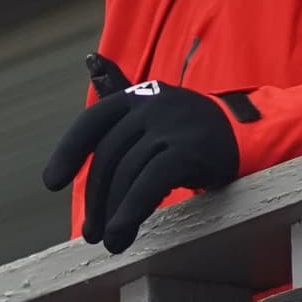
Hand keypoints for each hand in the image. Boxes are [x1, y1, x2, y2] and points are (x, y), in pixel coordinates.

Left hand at [42, 55, 244, 251]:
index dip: (68, 153)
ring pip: (126, 174)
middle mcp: (151, 105)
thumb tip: (90, 59)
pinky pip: (148, 186)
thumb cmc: (194, 128)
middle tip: (91, 233)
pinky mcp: (188, 152)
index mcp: (137, 95)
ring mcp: (170, 127)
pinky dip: (129, 213)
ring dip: (112, 214)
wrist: (250, 136)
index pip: (91, 123)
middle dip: (96, 198)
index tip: (51, 183)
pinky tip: (122, 235)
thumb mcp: (156, 105)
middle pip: (108, 156)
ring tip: (109, 242)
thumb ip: (120, 89)